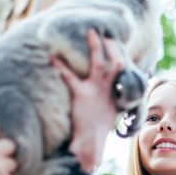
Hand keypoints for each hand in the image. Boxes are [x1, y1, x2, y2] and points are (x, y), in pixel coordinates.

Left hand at [51, 29, 123, 172]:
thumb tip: (113, 95)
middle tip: (107, 33)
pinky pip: (70, 76)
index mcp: (115, 93)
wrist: (91, 142)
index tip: (119, 46)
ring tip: (91, 32)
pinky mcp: (81, 94)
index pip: (123, 71)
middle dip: (112, 46)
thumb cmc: (97, 130)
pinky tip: (52, 56)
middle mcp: (108, 89)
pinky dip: (60, 66)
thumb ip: (112, 100)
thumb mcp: (111, 113)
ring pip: (98, 63)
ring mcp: (96, 90)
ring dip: (95, 47)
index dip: (121, 58)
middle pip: (116, 62)